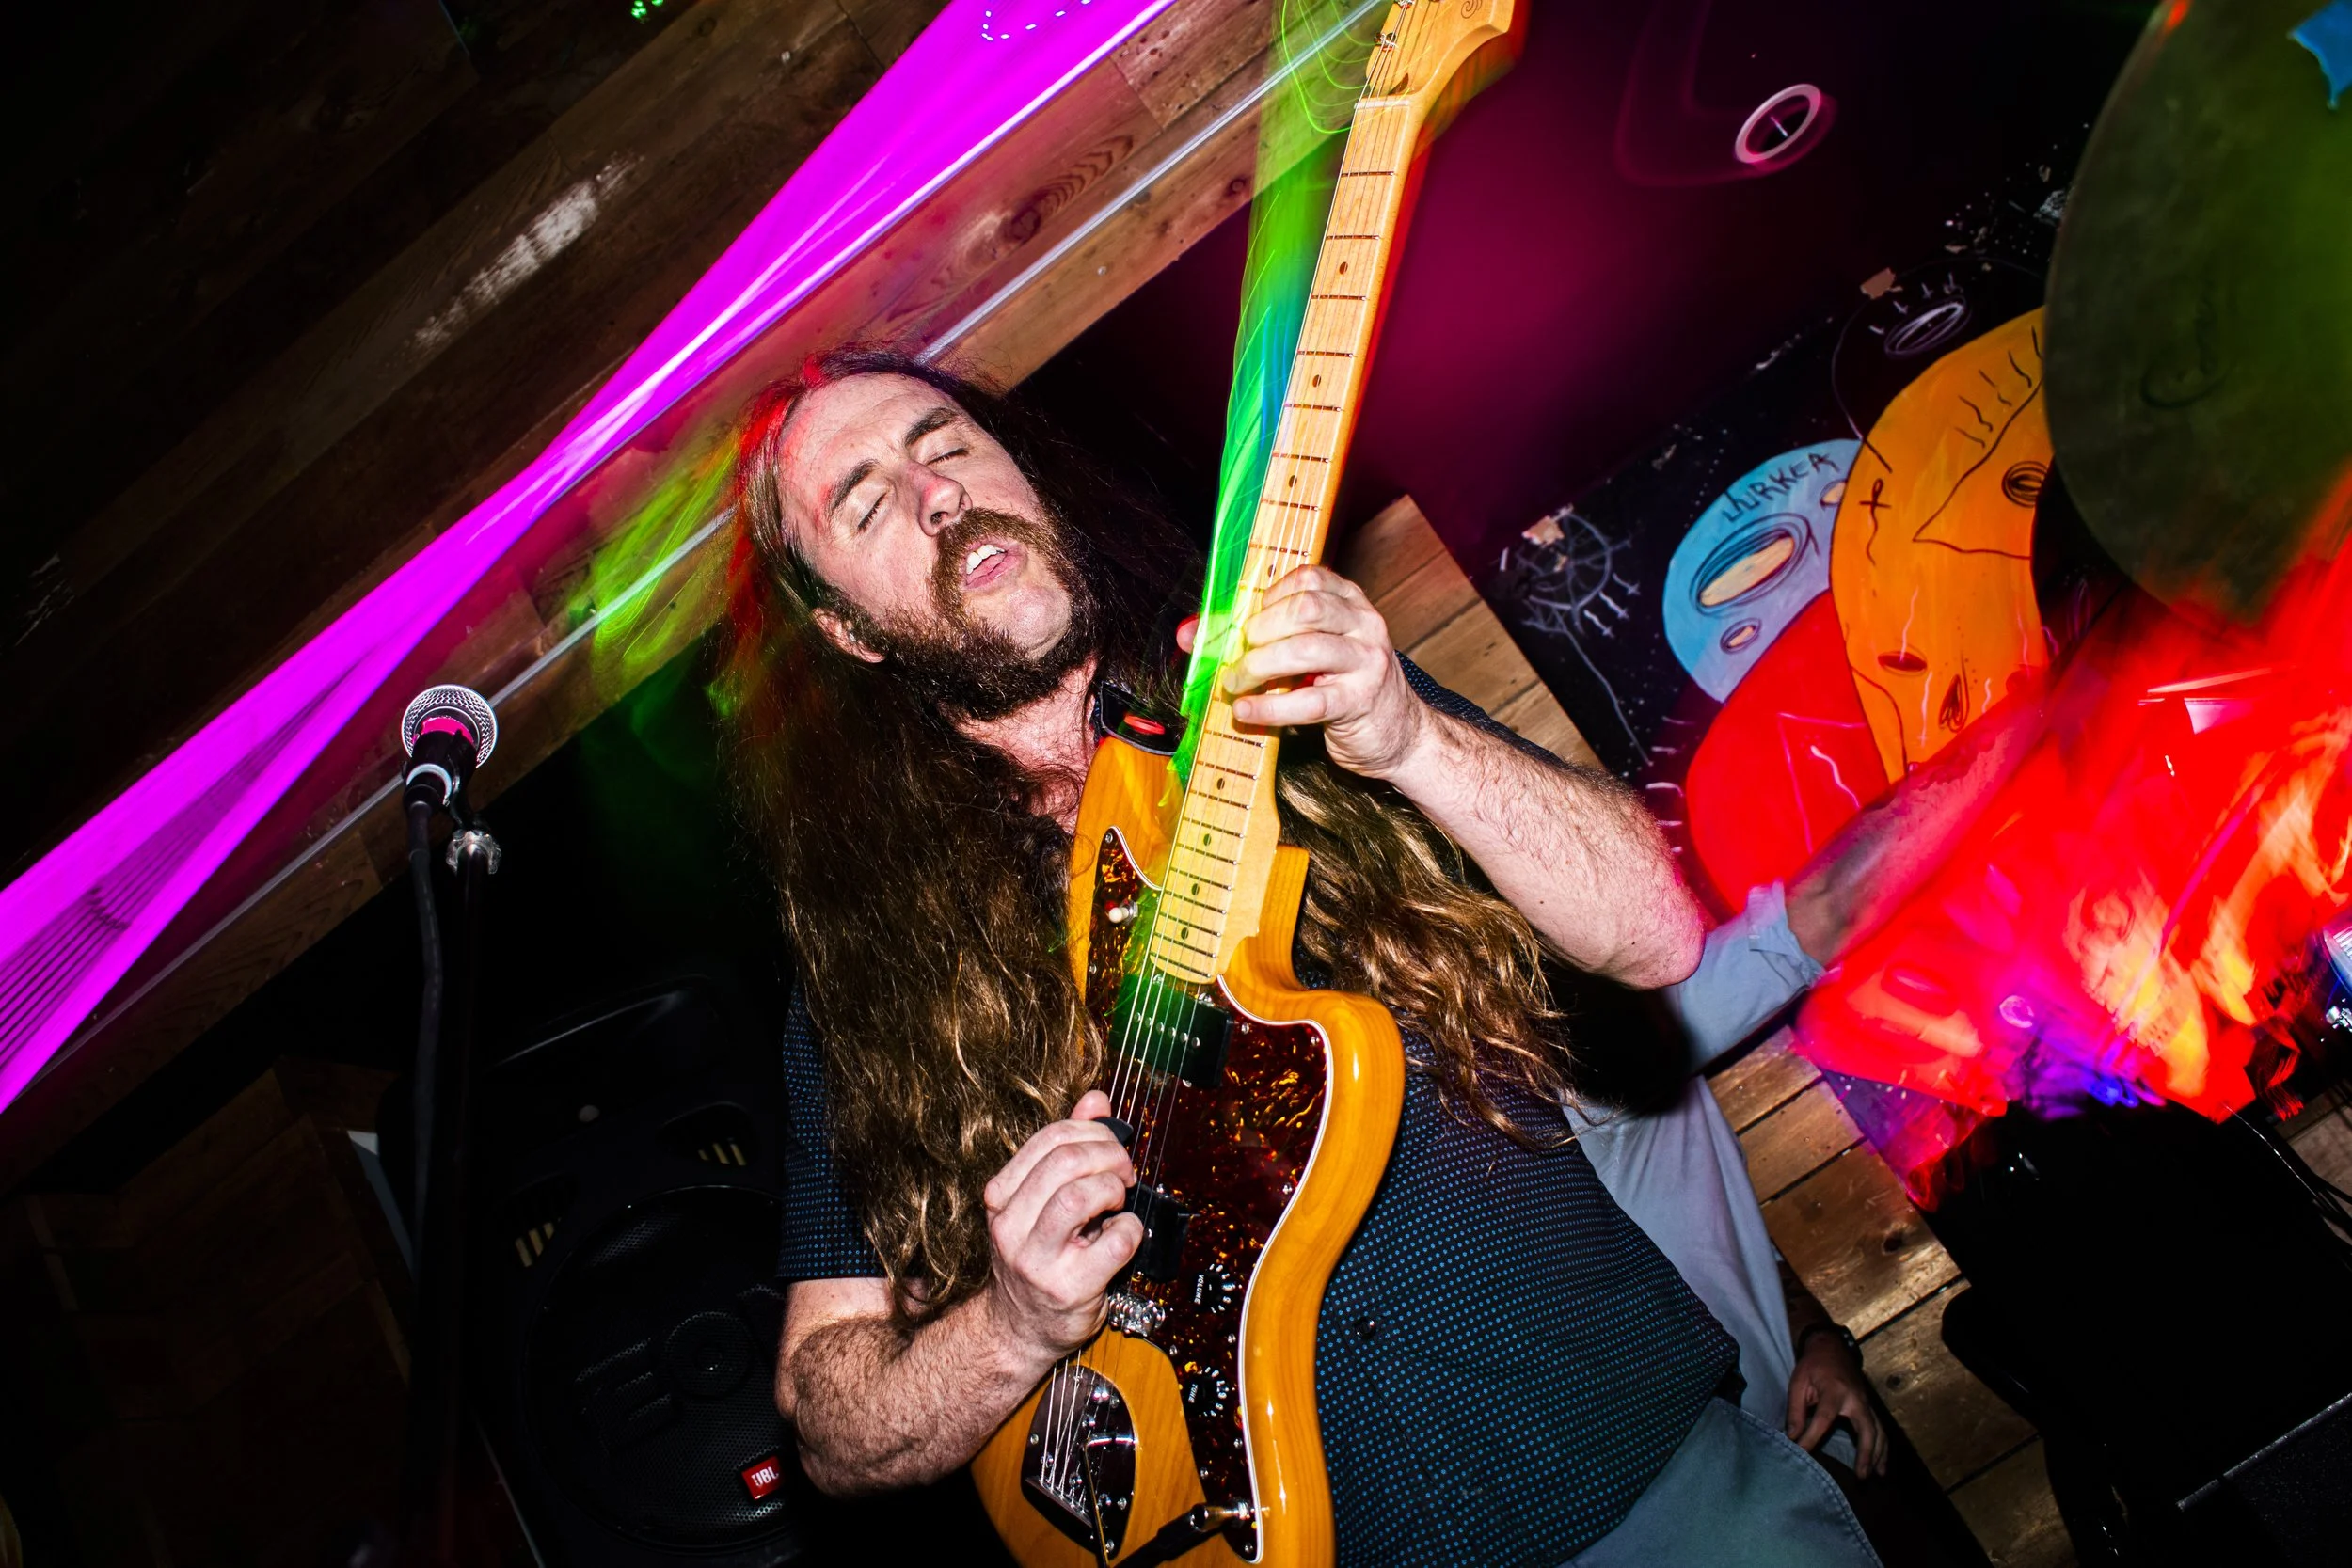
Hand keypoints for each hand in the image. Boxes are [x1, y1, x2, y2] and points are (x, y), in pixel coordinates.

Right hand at [981, 1090, 1141, 1362]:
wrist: (1019, 1329)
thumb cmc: (1038, 1256)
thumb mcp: (1043, 1199)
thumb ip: (1068, 1147)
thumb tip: (1095, 1099)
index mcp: (1002, 1196)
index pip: (1050, 1139)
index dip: (1092, 1134)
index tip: (1110, 1149)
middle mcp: (1010, 1226)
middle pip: (1066, 1162)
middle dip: (1108, 1156)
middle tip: (1123, 1173)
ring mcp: (1036, 1259)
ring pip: (1080, 1196)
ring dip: (1113, 1190)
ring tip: (1118, 1202)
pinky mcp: (1068, 1288)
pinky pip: (1114, 1242)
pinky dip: (1131, 1230)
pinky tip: (1124, 1235)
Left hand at [1177, 566, 1426, 778]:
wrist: (1399, 734)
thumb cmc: (1341, 687)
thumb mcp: (1309, 652)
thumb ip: (1257, 635)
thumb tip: (1190, 631)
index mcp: (1351, 602)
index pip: (1307, 578)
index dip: (1267, 598)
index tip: (1245, 624)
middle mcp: (1364, 624)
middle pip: (1305, 608)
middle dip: (1259, 631)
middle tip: (1238, 655)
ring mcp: (1366, 662)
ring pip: (1305, 649)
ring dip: (1257, 666)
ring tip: (1235, 684)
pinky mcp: (1359, 703)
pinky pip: (1307, 701)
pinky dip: (1268, 707)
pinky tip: (1245, 711)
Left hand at [1786, 1331, 1888, 1476]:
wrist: (1831, 1348)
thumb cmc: (1813, 1366)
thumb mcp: (1797, 1382)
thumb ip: (1795, 1410)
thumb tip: (1792, 1437)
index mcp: (1835, 1390)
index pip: (1824, 1418)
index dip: (1812, 1437)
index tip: (1802, 1452)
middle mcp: (1856, 1398)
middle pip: (1866, 1428)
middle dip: (1866, 1453)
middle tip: (1860, 1476)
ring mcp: (1866, 1403)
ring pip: (1879, 1431)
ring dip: (1879, 1455)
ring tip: (1875, 1476)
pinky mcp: (1869, 1407)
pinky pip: (1880, 1430)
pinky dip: (1883, 1449)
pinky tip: (1881, 1466)